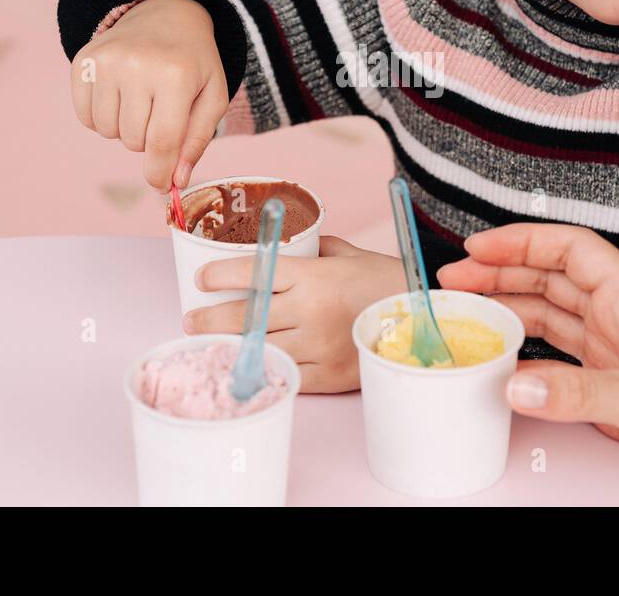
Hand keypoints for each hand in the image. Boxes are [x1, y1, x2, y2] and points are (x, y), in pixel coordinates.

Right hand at [70, 0, 227, 190]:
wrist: (165, 13)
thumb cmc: (193, 61)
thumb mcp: (212, 95)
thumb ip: (197, 140)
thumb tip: (176, 180)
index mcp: (176, 75)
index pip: (162, 142)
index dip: (159, 172)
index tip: (161, 185)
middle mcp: (137, 66)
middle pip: (134, 141)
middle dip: (148, 140)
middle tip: (159, 112)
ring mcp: (106, 62)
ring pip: (108, 132)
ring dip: (125, 128)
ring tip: (140, 101)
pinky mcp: (83, 62)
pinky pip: (85, 117)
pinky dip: (101, 117)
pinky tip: (119, 95)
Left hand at [181, 236, 404, 392]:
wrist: (427, 317)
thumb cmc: (387, 280)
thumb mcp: (349, 254)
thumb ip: (314, 250)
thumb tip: (286, 244)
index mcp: (314, 275)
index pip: (253, 273)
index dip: (219, 276)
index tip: (201, 279)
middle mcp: (310, 310)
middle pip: (245, 317)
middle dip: (209, 318)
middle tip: (191, 318)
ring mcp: (318, 345)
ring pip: (259, 348)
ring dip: (228, 345)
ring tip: (208, 341)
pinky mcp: (328, 374)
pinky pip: (285, 372)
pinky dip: (262, 367)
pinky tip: (245, 363)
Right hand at [437, 223, 618, 505]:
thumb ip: (578, 393)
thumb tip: (515, 383)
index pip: (571, 250)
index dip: (522, 242)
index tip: (476, 248)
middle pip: (551, 282)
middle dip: (502, 275)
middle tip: (454, 281)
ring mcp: (617, 359)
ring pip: (550, 322)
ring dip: (509, 314)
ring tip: (466, 314)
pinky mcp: (614, 396)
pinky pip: (557, 368)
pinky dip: (526, 363)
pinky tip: (502, 367)